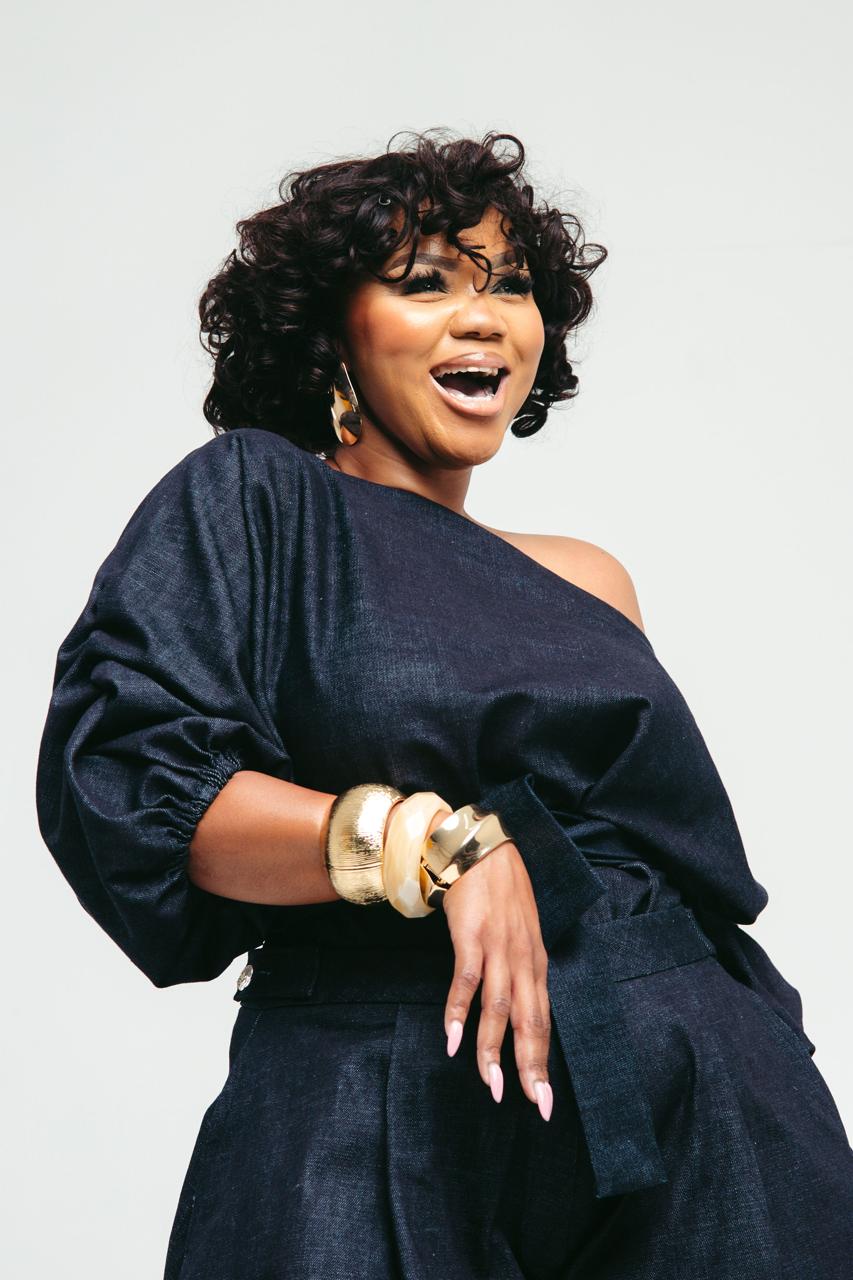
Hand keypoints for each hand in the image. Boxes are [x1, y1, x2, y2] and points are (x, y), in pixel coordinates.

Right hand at [432, 815, 553, 1121]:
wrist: (480, 848)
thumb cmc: (500, 890)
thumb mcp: (520, 931)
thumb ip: (519, 967)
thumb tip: (515, 1004)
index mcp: (536, 962)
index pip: (543, 1020)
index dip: (542, 1060)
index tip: (544, 1098)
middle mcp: (523, 959)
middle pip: (529, 1021)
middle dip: (530, 1066)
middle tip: (532, 1105)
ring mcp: (498, 948)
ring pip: (499, 1008)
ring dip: (494, 1049)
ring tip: (491, 1084)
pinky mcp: (471, 937)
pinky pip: (466, 981)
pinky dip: (460, 1013)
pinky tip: (455, 1041)